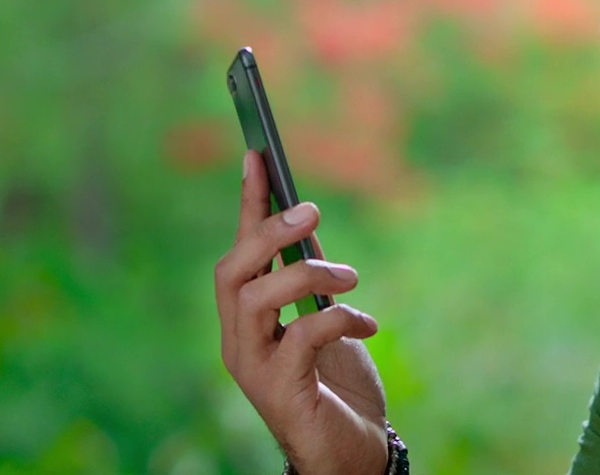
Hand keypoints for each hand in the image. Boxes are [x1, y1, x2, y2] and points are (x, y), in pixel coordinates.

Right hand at [217, 150, 388, 474]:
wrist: (353, 454)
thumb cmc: (339, 388)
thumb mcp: (329, 321)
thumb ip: (313, 282)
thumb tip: (308, 225)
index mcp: (249, 318)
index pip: (240, 250)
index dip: (248, 202)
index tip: (258, 154)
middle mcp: (239, 339)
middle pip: (231, 269)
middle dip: (268, 232)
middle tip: (312, 212)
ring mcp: (253, 366)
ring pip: (254, 297)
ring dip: (306, 274)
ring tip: (350, 278)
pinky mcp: (278, 391)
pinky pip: (299, 336)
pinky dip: (336, 319)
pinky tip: (368, 325)